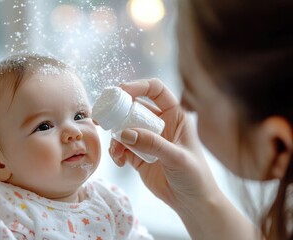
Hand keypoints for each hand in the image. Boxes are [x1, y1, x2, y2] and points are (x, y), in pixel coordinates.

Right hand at [109, 78, 219, 209]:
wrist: (191, 202)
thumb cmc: (194, 176)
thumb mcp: (177, 158)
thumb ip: (152, 144)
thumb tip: (125, 133)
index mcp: (175, 115)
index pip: (156, 90)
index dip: (138, 86)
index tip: (121, 92)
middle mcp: (159, 123)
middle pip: (134, 107)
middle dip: (118, 111)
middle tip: (103, 118)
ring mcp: (147, 138)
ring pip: (124, 127)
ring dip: (115, 136)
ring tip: (116, 151)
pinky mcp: (137, 154)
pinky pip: (121, 146)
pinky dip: (116, 151)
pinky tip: (120, 161)